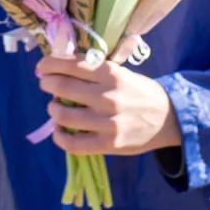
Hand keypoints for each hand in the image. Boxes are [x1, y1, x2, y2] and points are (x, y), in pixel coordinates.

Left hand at [37, 54, 181, 155]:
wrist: (168, 118)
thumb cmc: (139, 92)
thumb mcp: (121, 72)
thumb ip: (93, 71)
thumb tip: (58, 68)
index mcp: (111, 74)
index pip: (71, 64)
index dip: (49, 64)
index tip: (42, 66)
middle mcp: (107, 97)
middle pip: (62, 87)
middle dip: (47, 83)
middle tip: (45, 83)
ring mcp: (107, 122)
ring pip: (63, 116)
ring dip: (52, 109)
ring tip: (55, 107)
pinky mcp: (108, 144)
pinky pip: (72, 144)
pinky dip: (59, 137)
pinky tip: (59, 130)